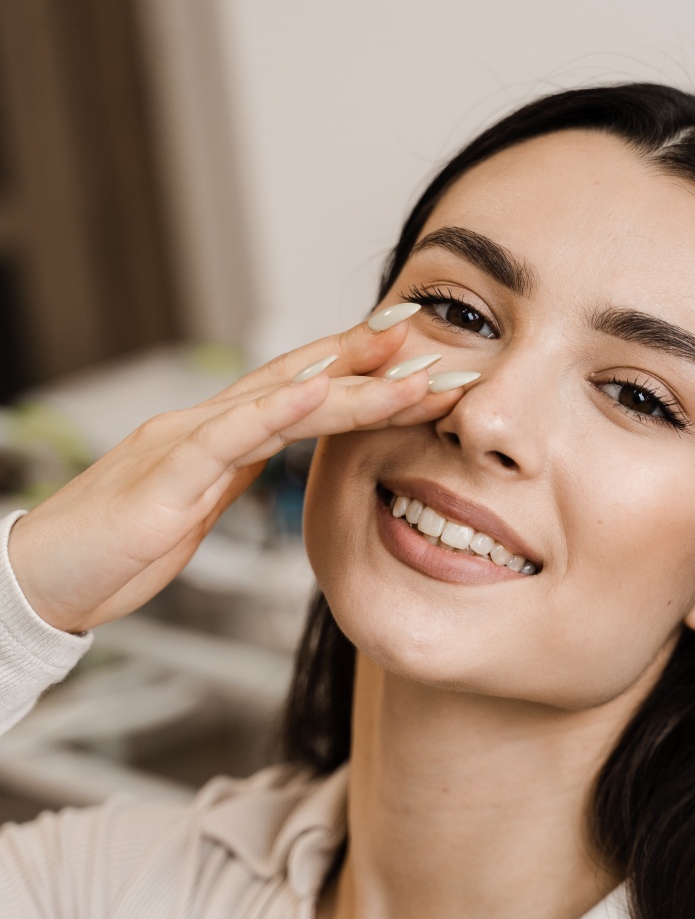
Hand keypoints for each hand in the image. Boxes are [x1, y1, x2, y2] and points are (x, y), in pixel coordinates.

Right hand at [7, 310, 466, 632]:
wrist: (43, 580)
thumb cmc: (118, 546)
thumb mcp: (198, 504)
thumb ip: (237, 469)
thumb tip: (282, 450)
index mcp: (218, 435)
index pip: (297, 389)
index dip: (355, 365)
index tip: (412, 353)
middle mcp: (205, 426)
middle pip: (298, 379)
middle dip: (366, 359)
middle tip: (427, 337)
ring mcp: (184, 446)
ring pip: (277, 400)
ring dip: (347, 382)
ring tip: (404, 365)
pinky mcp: (165, 481)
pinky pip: (225, 439)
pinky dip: (274, 412)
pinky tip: (317, 392)